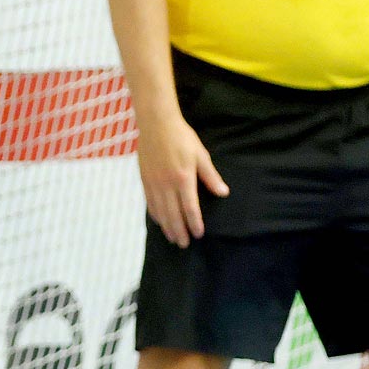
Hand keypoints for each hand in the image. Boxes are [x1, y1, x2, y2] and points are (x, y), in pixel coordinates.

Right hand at [135, 113, 227, 248]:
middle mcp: (167, 185)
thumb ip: (210, 176)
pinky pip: (150, 204)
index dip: (194, 224)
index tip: (198, 234)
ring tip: (173, 238)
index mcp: (183, 179)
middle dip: (180, 231)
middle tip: (185, 244)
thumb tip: (223, 193)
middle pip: (173, 215)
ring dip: (167, 228)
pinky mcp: (145, 181)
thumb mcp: (200, 155)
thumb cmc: (182, 137)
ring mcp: (154, 184)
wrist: (156, 124)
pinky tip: (160, 222)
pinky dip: (156, 216)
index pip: (190, 209)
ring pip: (160, 213)